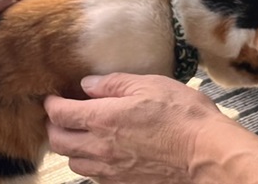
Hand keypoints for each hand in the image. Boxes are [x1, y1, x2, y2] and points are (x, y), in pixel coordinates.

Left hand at [45, 74, 257, 183]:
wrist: (206, 155)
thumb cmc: (183, 116)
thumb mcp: (150, 85)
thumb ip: (115, 84)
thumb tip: (88, 84)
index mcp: (103, 119)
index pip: (60, 114)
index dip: (51, 104)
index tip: (53, 97)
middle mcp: (99, 147)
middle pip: (59, 141)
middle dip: (55, 126)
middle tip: (61, 115)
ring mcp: (110, 170)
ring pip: (73, 162)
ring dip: (71, 147)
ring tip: (80, 134)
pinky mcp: (123, 183)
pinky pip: (93, 176)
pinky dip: (89, 163)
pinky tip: (102, 152)